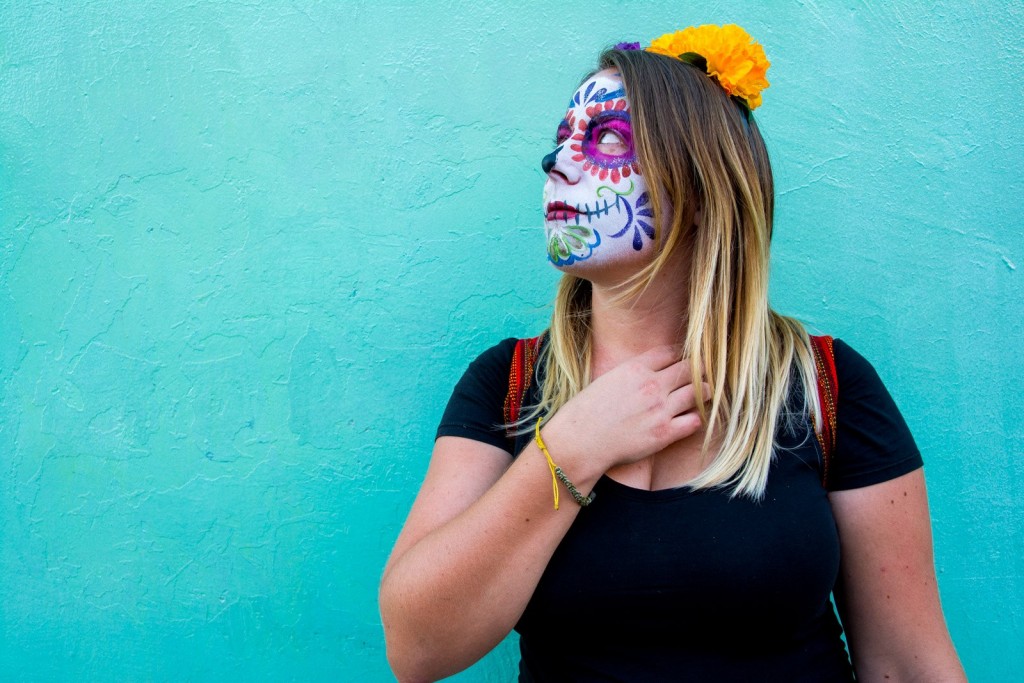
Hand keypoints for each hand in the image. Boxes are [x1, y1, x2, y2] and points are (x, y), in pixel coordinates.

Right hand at [542, 346, 705, 474]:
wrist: (582, 440)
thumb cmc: (589, 410)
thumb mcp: (608, 379)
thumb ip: (632, 372)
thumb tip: (650, 369)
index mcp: (635, 368)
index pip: (670, 353)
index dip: (679, 356)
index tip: (682, 361)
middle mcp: (651, 386)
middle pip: (689, 369)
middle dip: (698, 370)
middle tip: (702, 374)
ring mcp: (660, 409)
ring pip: (698, 392)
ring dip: (704, 391)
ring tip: (705, 393)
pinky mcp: (664, 433)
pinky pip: (694, 421)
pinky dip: (696, 418)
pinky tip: (691, 417)